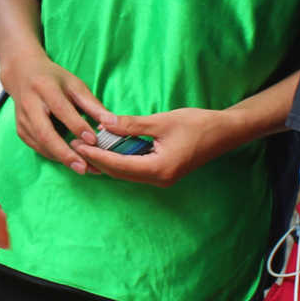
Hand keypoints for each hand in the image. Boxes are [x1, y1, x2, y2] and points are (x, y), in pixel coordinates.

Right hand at [0, 47, 111, 173]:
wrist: (23, 74)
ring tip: (85, 168)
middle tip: (84, 168)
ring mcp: (22, 120)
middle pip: (45, 133)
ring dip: (63, 159)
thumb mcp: (75, 85)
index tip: (93, 141)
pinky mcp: (21, 131)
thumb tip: (112, 123)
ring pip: (41, 145)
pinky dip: (55, 156)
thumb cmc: (54, 79)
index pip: (61, 110)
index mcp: (45, 88)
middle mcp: (29, 105)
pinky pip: (39, 148)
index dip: (77, 126)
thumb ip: (92, 105)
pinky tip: (71, 161)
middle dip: (64, 153)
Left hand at [71, 108, 235, 186]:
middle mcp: (158, 179)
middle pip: (118, 173)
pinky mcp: (163, 172)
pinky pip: (135, 169)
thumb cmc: (198, 125)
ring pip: (126, 173)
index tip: (76, 146)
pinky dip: (119, 159)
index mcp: (158, 169)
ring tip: (85, 148)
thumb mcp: (161, 121)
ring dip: (106, 161)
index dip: (95, 156)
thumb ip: (131, 125)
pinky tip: (108, 149)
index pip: (118, 165)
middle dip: (96, 160)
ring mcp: (161, 178)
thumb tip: (104, 123)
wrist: (225, 132)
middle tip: (73, 146)